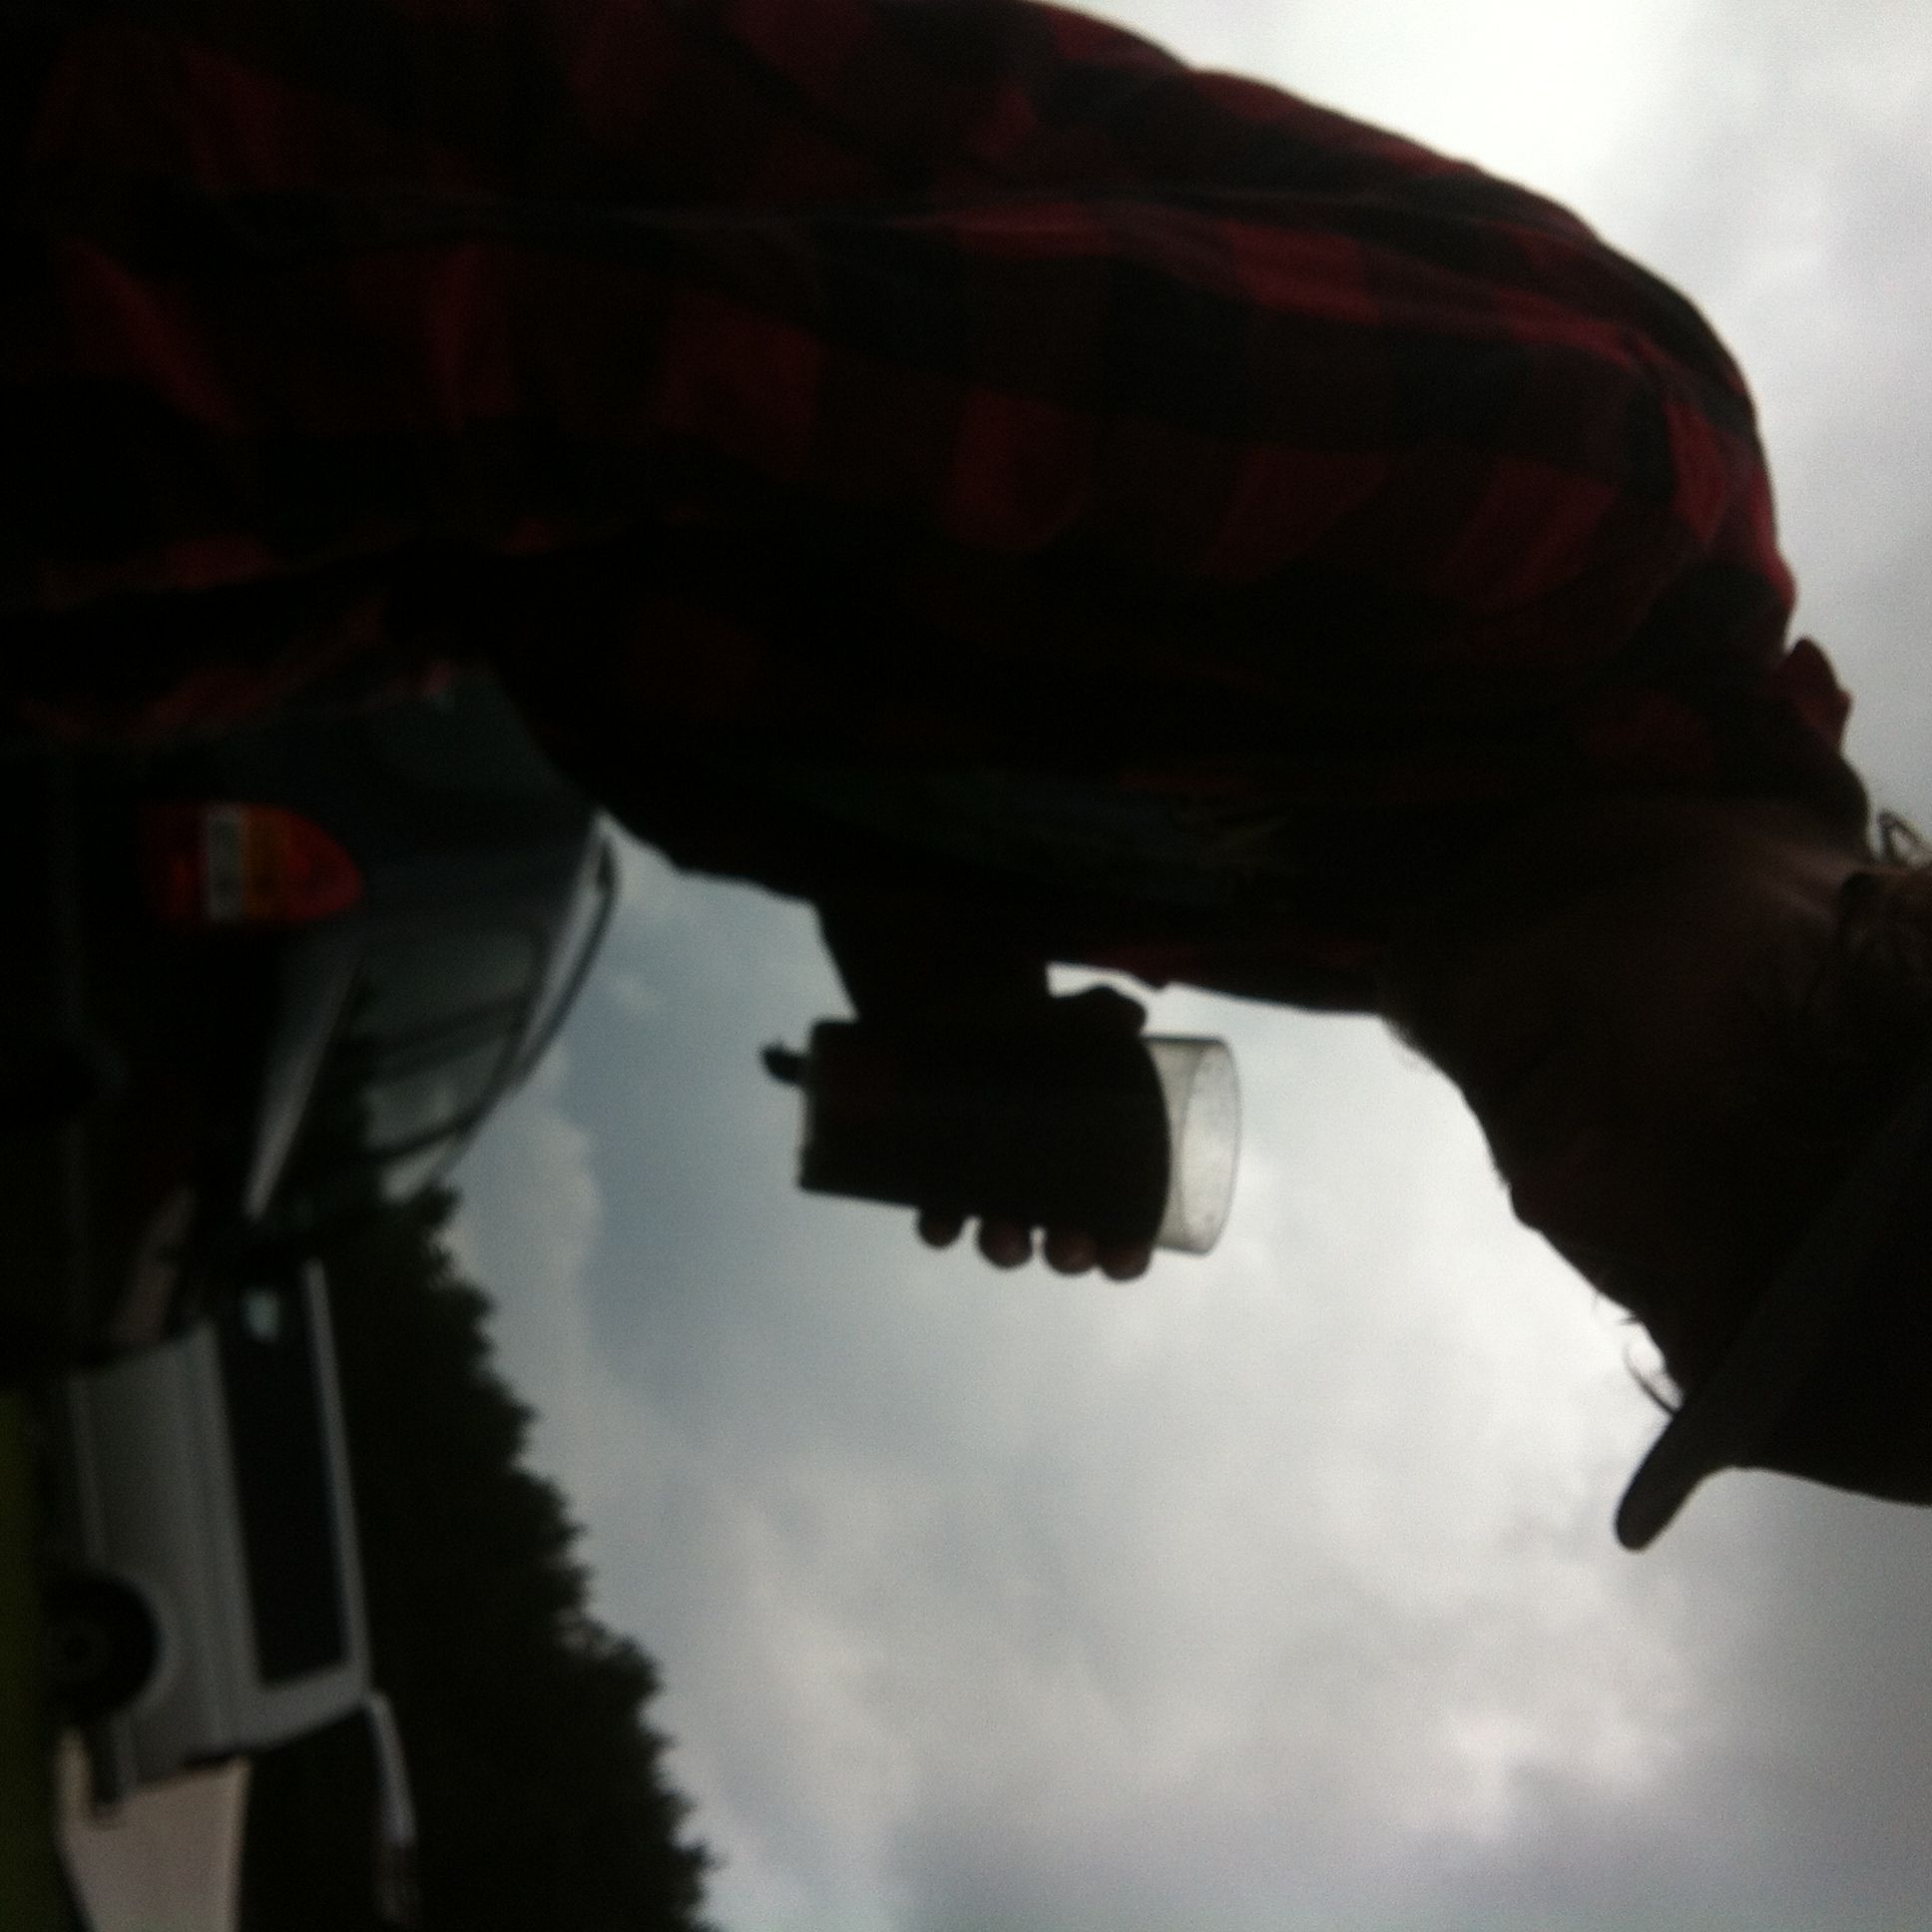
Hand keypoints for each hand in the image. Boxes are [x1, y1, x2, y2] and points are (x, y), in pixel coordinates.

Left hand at [914, 982, 1157, 1279]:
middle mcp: (1047, 1195)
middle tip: (1067, 1244)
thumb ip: (1101, 1014)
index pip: (1119, 1235)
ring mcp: (995, 1190)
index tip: (1124, 1256)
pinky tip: (941, 1223)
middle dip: (1067, 1254)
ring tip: (1003, 1232)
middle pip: (1063, 1247)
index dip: (1124, 1255)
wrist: (966, 1015)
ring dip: (1005, 1246)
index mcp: (1095, 1174)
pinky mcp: (944, 1179)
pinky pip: (941, 1220)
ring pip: (1003, 1241)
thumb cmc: (1041, 1031)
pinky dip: (941, 1226)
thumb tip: (1126, 1015)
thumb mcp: (1071, 1019)